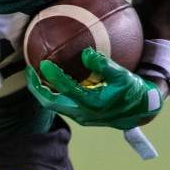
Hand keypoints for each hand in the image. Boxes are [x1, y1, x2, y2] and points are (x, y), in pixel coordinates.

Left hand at [25, 47, 161, 128]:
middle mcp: (82, 113)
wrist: (141, 111)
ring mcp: (80, 116)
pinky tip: (50, 79)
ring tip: (35, 74)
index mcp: (92, 104)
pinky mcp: (81, 115)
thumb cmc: (133, 91)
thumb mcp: (124, 76)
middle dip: (36, 87)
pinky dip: (53, 92)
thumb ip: (105, 65)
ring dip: (42, 91)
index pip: (66, 90)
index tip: (43, 62)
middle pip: (50, 103)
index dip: (53, 76)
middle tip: (29, 70)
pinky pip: (61, 104)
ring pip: (54, 105)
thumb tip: (86, 53)